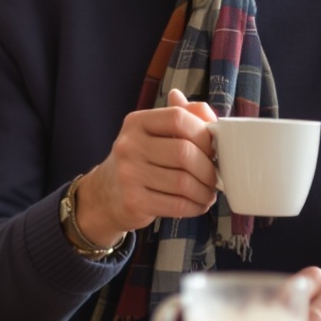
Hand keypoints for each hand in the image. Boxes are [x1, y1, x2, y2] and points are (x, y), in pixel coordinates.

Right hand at [72, 90, 219, 243]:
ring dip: (205, 191)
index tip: (212, 147)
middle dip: (208, 168)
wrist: (105, 194)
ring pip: (184, 182)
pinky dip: (196, 206)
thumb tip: (208, 113)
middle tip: (214, 176)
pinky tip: (198, 204)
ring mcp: (129, 175)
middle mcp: (129, 145)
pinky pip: (177, 205)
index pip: (178, 118)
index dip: (203, 133)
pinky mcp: (134, 202)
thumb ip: (183, 118)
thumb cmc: (140, 160)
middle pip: (184, 153)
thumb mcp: (154, 133)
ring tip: (208, 192)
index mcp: (137, 122)